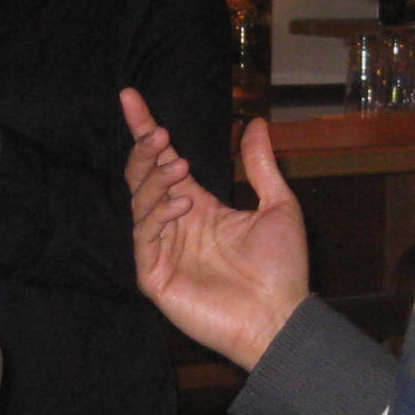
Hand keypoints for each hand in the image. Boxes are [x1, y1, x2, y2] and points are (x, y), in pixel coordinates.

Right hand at [121, 88, 309, 369]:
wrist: (281, 318)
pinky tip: (183, 204)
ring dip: (155, 180)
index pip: (161, 163)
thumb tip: (255, 121)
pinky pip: (144, 237)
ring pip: (140, 203)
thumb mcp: (279, 206)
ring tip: (179, 167)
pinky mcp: (155, 277)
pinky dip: (158, 215)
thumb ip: (260, 165)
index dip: (145, 129)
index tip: (131, 96)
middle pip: (143, 178)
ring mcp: (161, 251)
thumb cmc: (282, 270)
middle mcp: (175, 225)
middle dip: (146, 152)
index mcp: (198, 207)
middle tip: (162, 136)